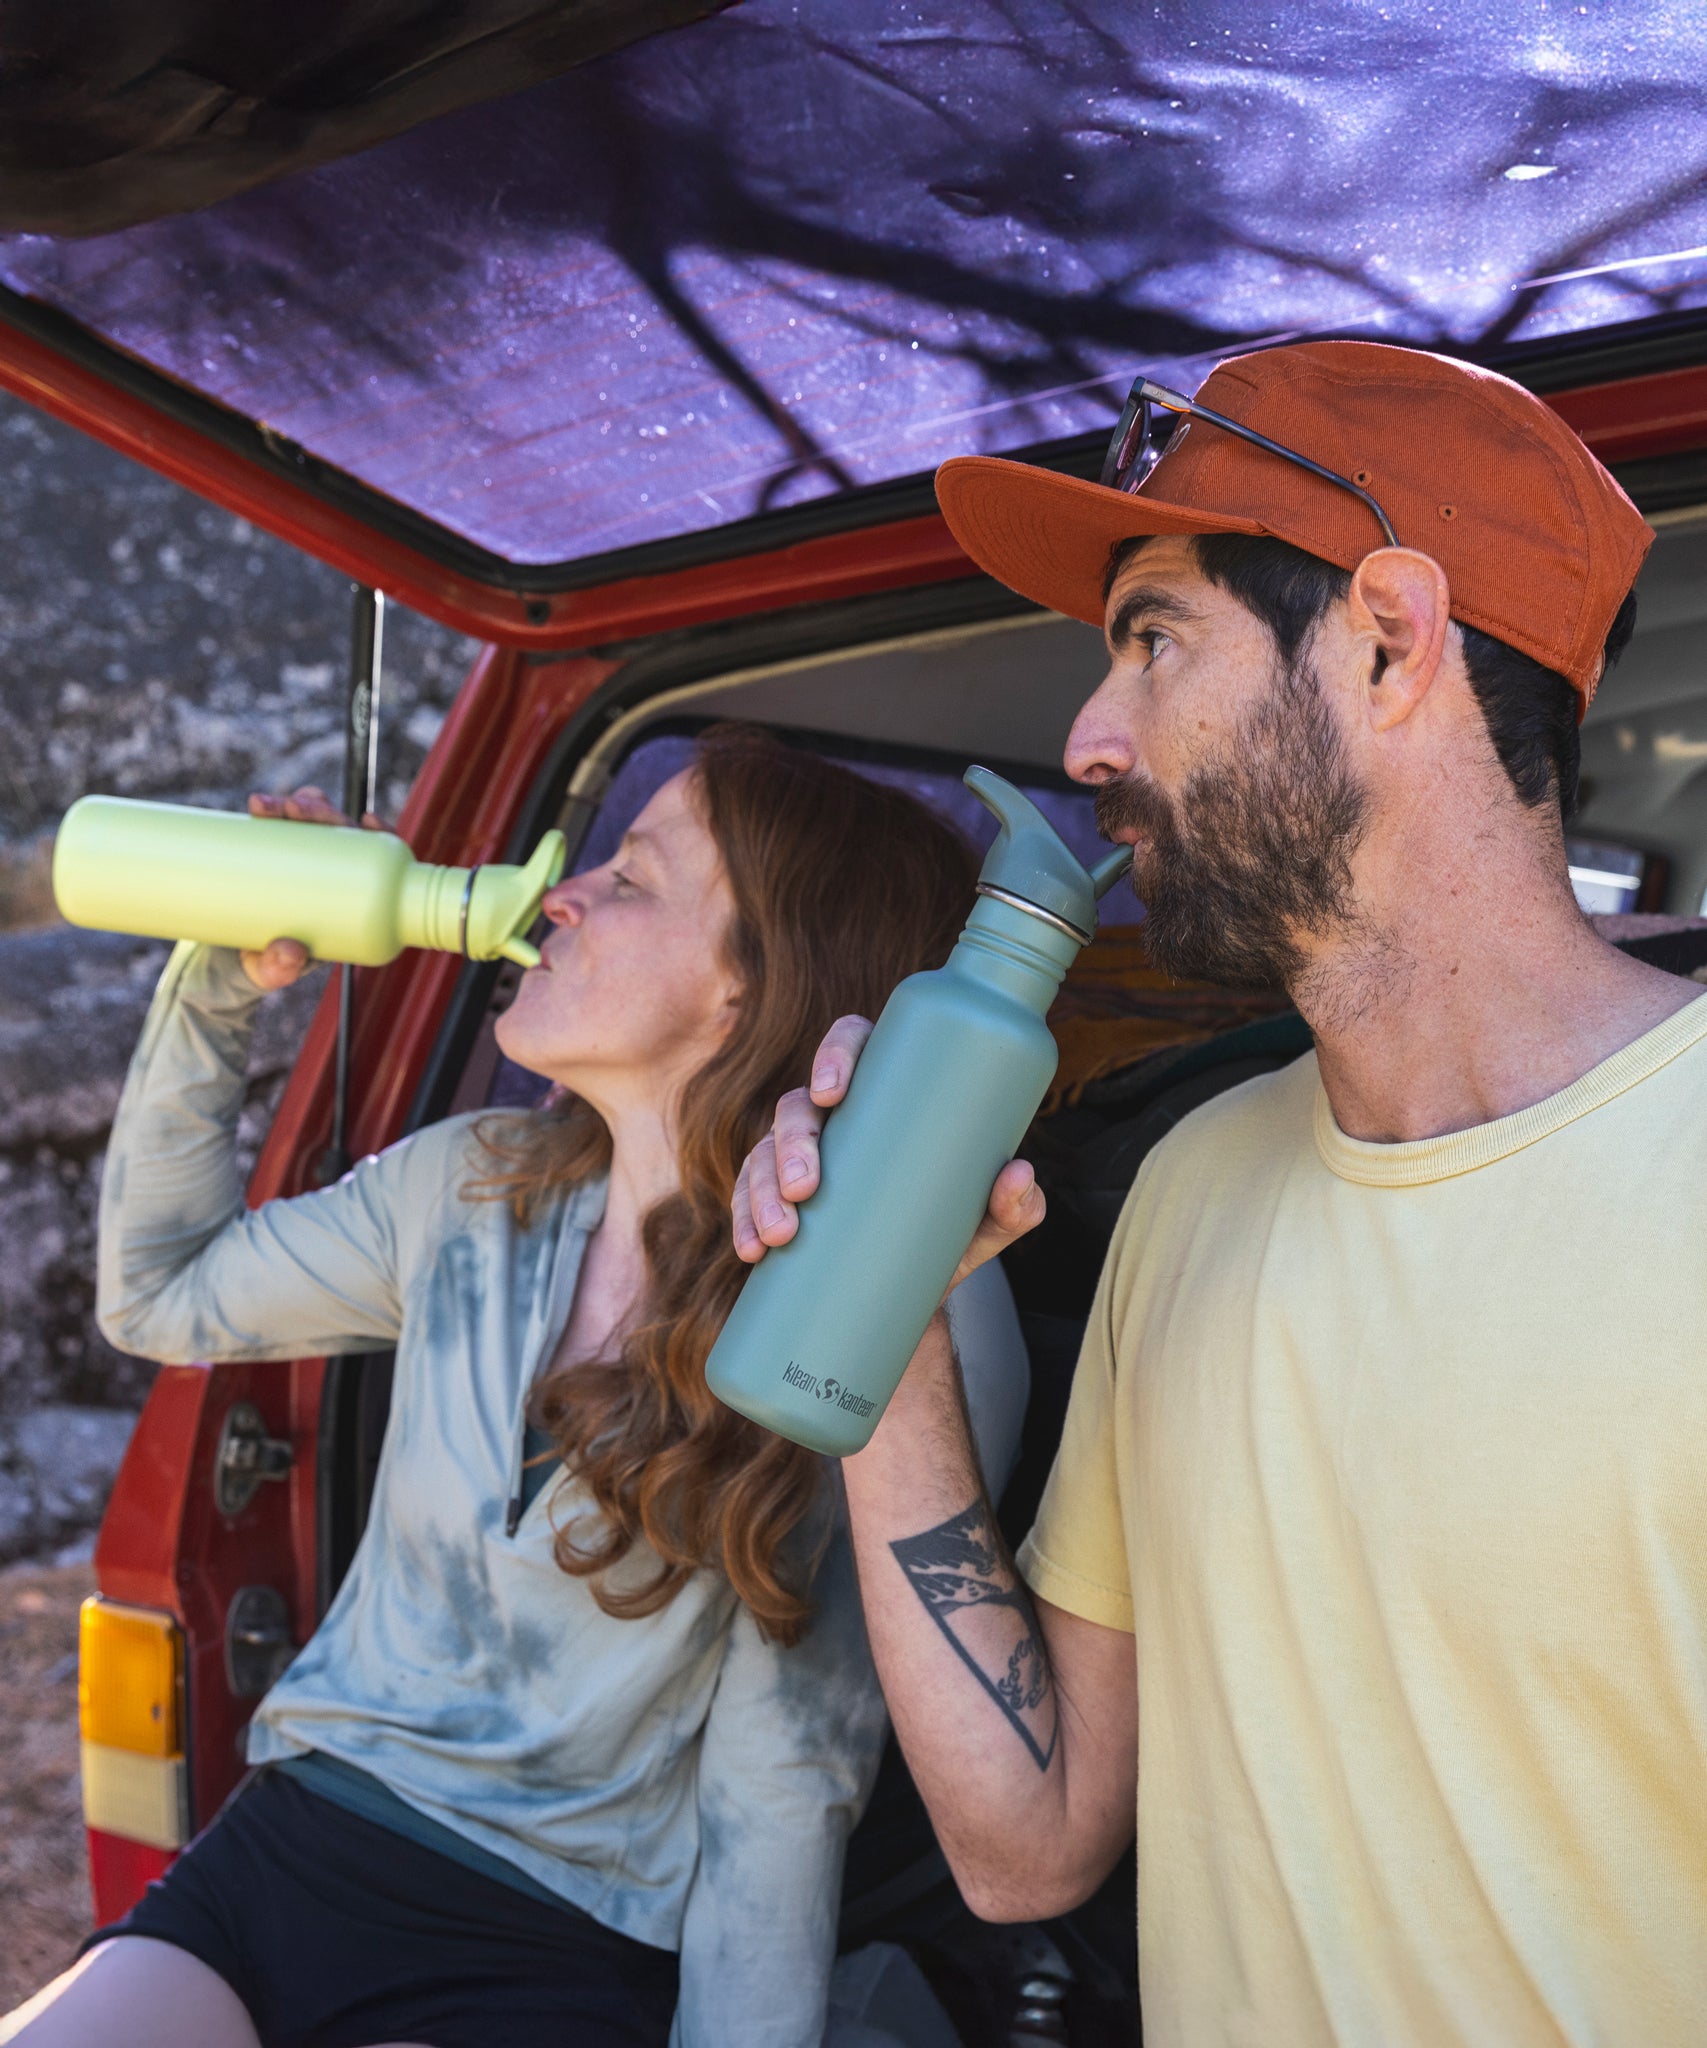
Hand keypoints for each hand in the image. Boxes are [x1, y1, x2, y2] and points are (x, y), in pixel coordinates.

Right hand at [238, 785, 388, 990]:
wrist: (230, 961)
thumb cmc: (267, 966)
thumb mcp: (272, 973)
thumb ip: (280, 971)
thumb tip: (289, 953)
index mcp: (351, 903)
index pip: (378, 862)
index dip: (380, 835)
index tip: (366, 820)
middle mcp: (333, 877)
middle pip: (342, 833)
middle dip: (324, 812)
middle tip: (295, 809)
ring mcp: (305, 863)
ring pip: (312, 822)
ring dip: (297, 805)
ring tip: (265, 806)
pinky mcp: (275, 856)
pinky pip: (281, 826)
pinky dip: (272, 812)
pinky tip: (260, 804)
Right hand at [730, 1013, 1046, 1284]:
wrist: (917, 1297)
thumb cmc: (952, 1236)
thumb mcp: (987, 1225)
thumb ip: (1016, 1206)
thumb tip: (1018, 1175)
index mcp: (884, 1095)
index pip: (852, 1045)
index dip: (834, 1054)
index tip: (833, 1092)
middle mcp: (835, 1121)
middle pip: (797, 1106)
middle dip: (791, 1144)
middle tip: (805, 1189)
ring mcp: (800, 1160)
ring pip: (762, 1153)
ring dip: (759, 1190)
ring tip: (781, 1235)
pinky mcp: (777, 1203)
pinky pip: (745, 1199)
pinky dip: (743, 1222)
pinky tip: (751, 1249)